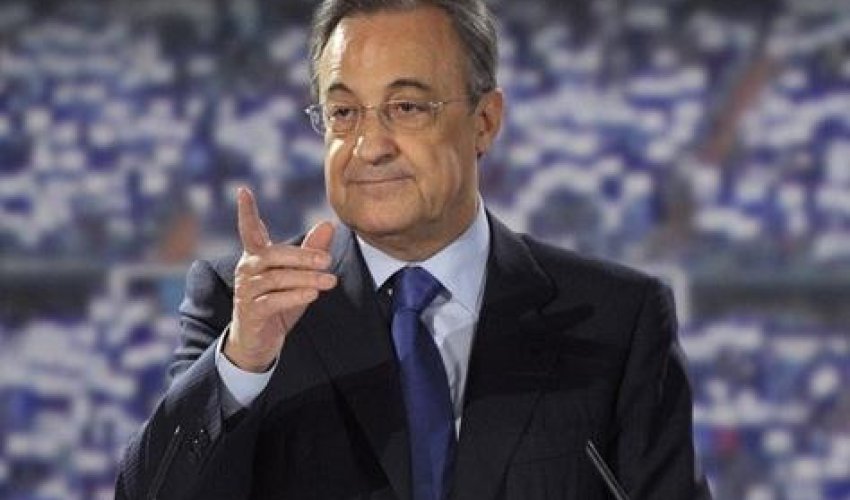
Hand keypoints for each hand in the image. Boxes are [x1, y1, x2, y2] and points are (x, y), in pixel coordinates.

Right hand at [226, 187, 336, 371]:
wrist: (260, 342)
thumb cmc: (279, 303)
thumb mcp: (299, 276)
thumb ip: (312, 251)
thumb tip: (327, 224)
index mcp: (256, 256)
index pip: (249, 230)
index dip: (246, 212)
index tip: (243, 191)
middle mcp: (247, 269)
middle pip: (273, 255)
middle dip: (303, 256)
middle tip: (329, 259)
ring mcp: (246, 291)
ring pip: (277, 278)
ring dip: (306, 279)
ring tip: (330, 281)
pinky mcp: (251, 311)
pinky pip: (274, 300)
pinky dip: (295, 296)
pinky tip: (312, 295)